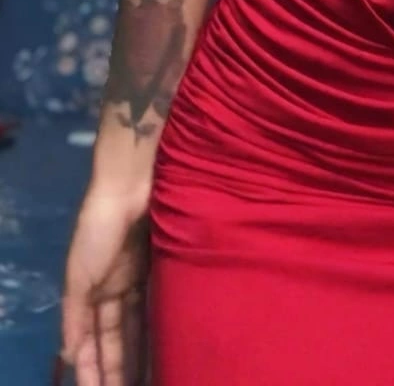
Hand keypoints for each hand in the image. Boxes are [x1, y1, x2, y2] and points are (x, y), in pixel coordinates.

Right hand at [59, 190, 149, 384]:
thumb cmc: (98, 230)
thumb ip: (75, 317)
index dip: (93, 368)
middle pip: (114, 339)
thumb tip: (68, 355)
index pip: (90, 341)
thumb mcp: (78, 277)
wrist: (130, 189)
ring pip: (135, 328)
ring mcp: (136, 280)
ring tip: (144, 382)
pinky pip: (154, 308)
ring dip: (137, 356)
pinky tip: (163, 351)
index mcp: (89, 293)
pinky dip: (155, 330)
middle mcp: (113, 290)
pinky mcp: (158, 270)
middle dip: (117, 369)